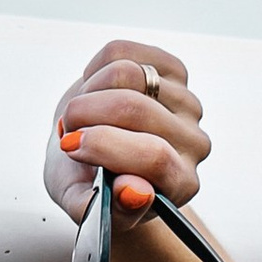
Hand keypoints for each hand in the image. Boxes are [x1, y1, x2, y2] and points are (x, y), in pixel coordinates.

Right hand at [46, 39, 207, 219]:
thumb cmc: (90, 182)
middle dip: (84, 115)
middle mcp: (193, 144)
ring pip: (127, 74)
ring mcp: (186, 104)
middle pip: (134, 109)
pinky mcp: (173, 71)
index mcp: (180, 184)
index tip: (72, 147)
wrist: (94, 154)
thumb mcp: (81, 205)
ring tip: (83, 115)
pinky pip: (123, 52)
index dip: (105, 146)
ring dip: (87, 92)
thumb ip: (99, 210)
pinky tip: (97, 91)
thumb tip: (133, 192)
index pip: (154, 157)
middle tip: (69, 133)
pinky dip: (95, 69)